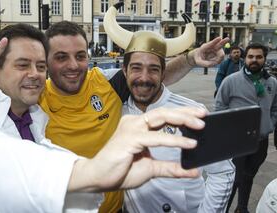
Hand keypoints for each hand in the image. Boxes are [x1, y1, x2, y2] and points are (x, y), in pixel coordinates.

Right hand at [69, 107, 206, 191]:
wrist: (98, 178)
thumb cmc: (119, 171)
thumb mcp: (151, 169)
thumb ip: (171, 168)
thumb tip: (192, 170)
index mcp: (138, 126)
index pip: (163, 116)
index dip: (182, 114)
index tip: (199, 116)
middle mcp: (134, 123)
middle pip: (164, 112)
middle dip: (185, 112)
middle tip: (203, 115)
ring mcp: (131, 128)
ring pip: (160, 117)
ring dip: (182, 119)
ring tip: (200, 125)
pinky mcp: (129, 138)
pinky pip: (156, 137)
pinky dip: (174, 139)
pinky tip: (188, 143)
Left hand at [191, 37, 229, 66]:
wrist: (198, 56)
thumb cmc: (197, 58)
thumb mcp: (198, 62)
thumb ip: (204, 63)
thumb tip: (213, 64)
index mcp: (204, 47)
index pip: (210, 44)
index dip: (215, 41)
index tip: (220, 38)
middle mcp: (211, 47)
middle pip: (219, 44)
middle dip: (224, 42)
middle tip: (228, 38)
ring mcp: (216, 50)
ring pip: (221, 53)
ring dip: (220, 58)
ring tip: (215, 62)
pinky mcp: (218, 54)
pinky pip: (220, 58)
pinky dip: (218, 61)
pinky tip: (214, 62)